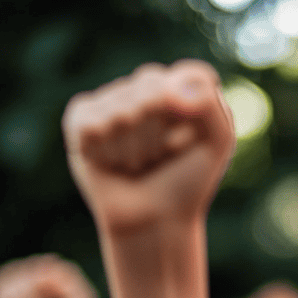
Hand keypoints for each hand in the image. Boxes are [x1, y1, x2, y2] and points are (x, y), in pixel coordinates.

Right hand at [63, 60, 234, 235]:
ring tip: (138, 164)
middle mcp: (143, 87)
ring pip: (122, 112)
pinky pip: (92, 125)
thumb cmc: (187, 181)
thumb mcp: (217, 142)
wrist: (156, 220)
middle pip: (151, 89)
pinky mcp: (80, 120)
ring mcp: (110, 101)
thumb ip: (209, 102)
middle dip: (162, 133)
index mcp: (178, 86)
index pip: (184, 77)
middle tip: (161, 156)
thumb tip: (169, 84)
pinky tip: (111, 163)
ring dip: (135, 149)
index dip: (188, 117)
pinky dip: (106, 152)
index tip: (189, 143)